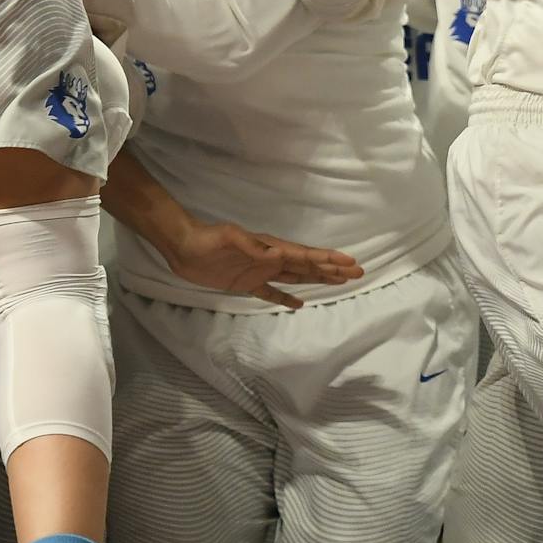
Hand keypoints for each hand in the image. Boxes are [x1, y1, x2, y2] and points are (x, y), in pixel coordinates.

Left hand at [165, 220, 363, 309]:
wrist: (185, 248)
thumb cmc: (207, 240)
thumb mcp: (229, 238)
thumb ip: (252, 246)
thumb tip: (279, 253)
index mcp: (271, 248)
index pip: (305, 255)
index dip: (327, 259)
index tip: (349, 262)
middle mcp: (271, 259)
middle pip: (308, 265)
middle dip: (332, 268)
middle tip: (357, 272)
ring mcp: (261, 272)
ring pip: (297, 277)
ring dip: (318, 279)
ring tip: (339, 282)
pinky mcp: (247, 284)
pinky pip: (272, 293)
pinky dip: (287, 298)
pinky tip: (300, 304)